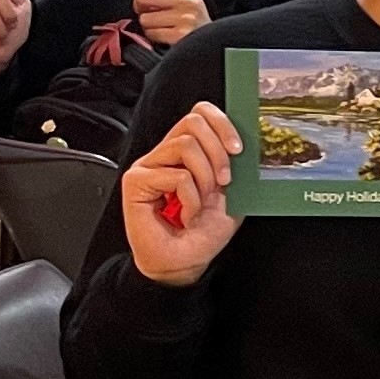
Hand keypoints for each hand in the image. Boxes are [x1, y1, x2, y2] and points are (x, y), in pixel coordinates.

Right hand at [120, 104, 243, 285]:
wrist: (183, 264)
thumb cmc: (202, 233)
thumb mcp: (229, 194)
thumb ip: (232, 166)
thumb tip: (243, 143)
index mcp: (186, 153)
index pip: (200, 114)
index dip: (223, 124)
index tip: (239, 149)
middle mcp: (165, 154)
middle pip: (193, 121)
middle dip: (218, 151)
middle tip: (224, 181)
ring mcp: (148, 165)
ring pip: (186, 144)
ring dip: (205, 177)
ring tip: (202, 202)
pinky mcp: (136, 181)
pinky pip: (176, 175)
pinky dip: (191, 198)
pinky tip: (187, 215)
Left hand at [130, 0, 207, 46]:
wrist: (212, 42)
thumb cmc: (193, 18)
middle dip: (141, 6)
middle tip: (152, 10)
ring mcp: (184, 17)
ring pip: (144, 18)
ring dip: (149, 23)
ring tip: (162, 23)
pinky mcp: (180, 35)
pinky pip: (151, 33)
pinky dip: (154, 35)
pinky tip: (166, 33)